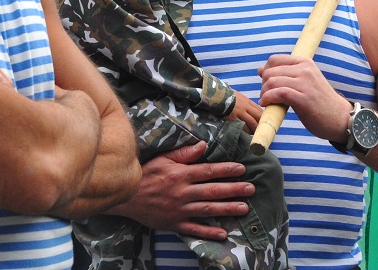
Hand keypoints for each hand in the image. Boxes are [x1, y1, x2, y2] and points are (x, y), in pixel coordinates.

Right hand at [111, 141, 251, 239]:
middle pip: (212, 190)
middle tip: (251, 189)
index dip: (226, 170)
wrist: (126, 196)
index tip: (242, 169)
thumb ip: (184, 153)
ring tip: (244, 208)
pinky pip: (194, 229)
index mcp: (181, 174)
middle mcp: (183, 192)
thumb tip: (203, 145)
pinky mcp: (175, 223)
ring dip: (227, 209)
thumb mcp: (162, 159)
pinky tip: (223, 233)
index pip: (208, 171)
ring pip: (207, 209)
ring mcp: (180, 209)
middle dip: (233, 189)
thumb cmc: (145, 174)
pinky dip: (208, 232)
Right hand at [227, 91, 261, 133]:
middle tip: (263, 130)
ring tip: (256, 133)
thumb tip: (245, 107)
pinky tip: (248, 134)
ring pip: (252, 122)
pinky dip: (247, 131)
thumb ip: (242, 101)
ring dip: (255, 128)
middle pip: (258, 115)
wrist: (216, 96)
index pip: (258, 109)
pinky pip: (243, 126)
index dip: (263, 116)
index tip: (264, 122)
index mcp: (246, 100)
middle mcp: (245, 106)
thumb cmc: (224, 95)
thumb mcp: (236, 95)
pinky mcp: (234, 118)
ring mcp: (240, 112)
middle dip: (262, 123)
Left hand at [259, 54, 351, 142]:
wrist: (340, 118)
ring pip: (272, 82)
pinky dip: (268, 98)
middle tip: (266, 96)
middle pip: (270, 71)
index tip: (267, 85)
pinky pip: (278, 93)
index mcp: (305, 62)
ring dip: (264, 93)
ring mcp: (305, 83)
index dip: (266, 72)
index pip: (274, 60)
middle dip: (263, 85)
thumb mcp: (303, 82)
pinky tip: (266, 105)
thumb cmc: (319, 102)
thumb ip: (284, 75)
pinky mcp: (304, 98)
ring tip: (267, 102)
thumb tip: (259, 69)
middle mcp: (305, 69)